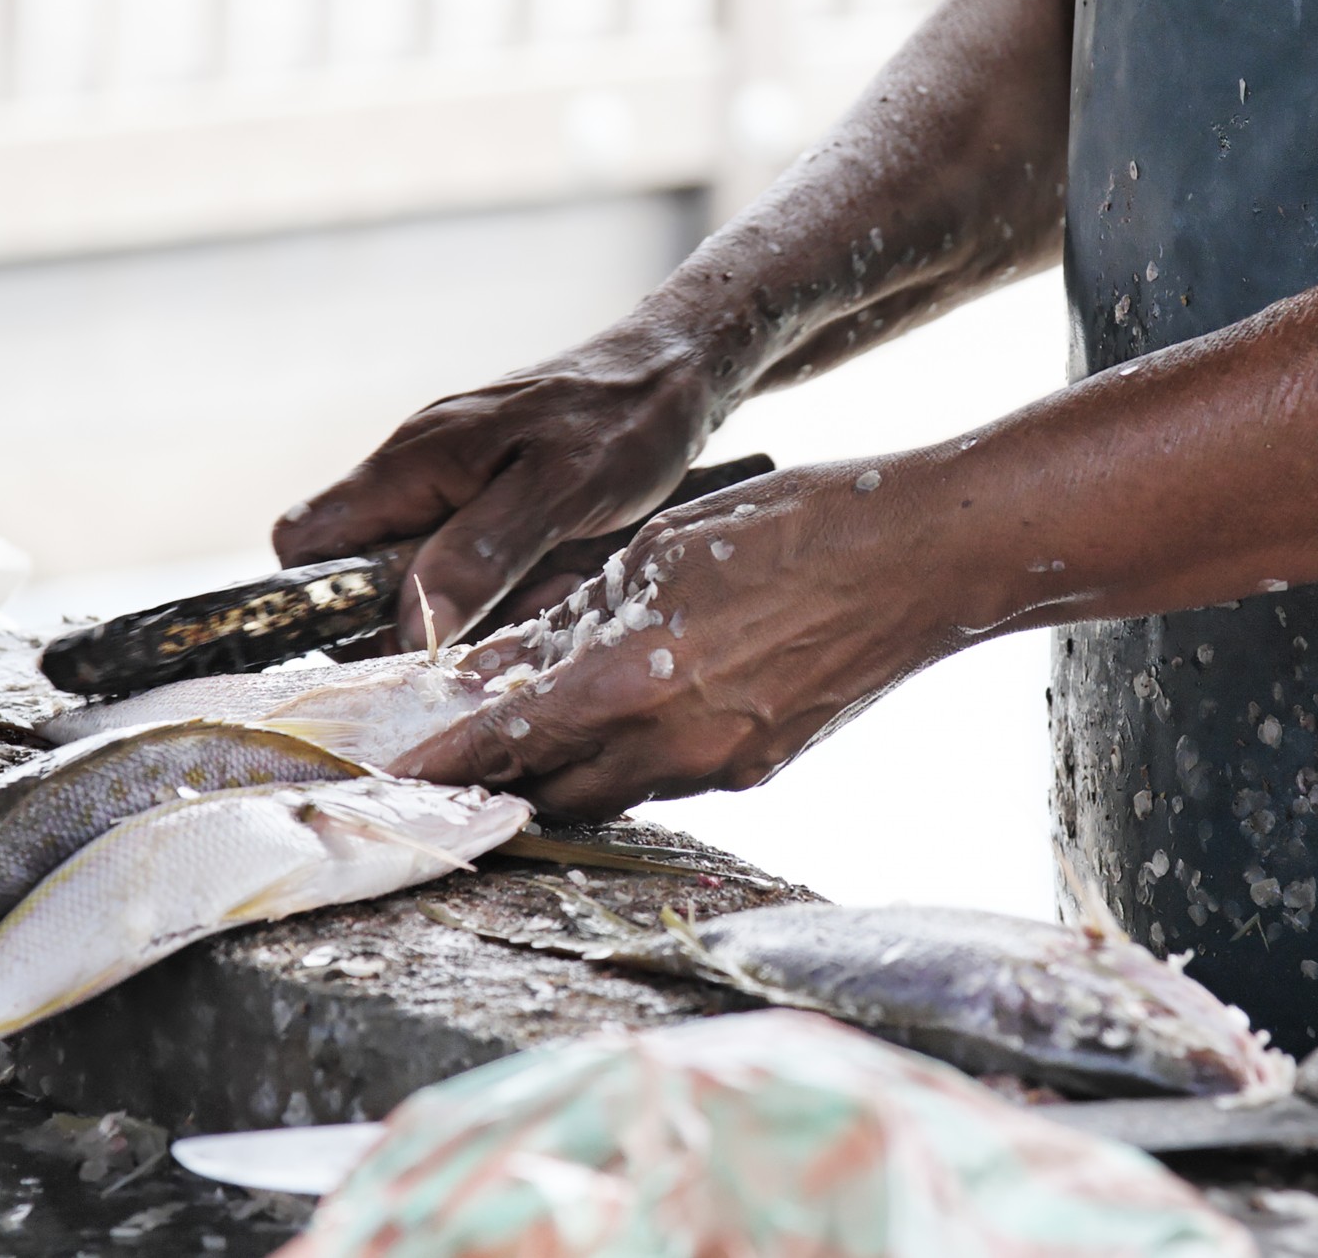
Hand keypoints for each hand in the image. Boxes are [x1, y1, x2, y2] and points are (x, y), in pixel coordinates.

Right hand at [273, 327, 712, 648]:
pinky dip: (510, 587)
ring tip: (552, 586)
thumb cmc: (623, 420)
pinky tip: (561, 577)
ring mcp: (453, 486)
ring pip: (427, 578)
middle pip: (367, 576)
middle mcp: (417, 475)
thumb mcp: (558, 493)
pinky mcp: (491, 500)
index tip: (396, 643)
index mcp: (412, 463)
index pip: (306, 542)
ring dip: (481, 605)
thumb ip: (481, 554)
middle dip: (425, 618)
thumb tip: (410, 623)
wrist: (679, 370)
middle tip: (504, 617)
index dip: (326, 605)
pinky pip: (474, 565)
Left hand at [391, 460, 945, 820]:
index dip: (446, 767)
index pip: (506, 745)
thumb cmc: (792, 527)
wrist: (917, 559)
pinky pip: (672, 778)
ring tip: (548, 725)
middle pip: (552, 791)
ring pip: (613, 790)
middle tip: (467, 754)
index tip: (400, 780)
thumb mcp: (658, 552)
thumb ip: (574, 618)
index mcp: (630, 681)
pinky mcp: (762, 769)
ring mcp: (723, 766)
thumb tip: (504, 663)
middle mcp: (670, 744)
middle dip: (504, 777)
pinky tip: (639, 709)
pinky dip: (635, 756)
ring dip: (570, 768)